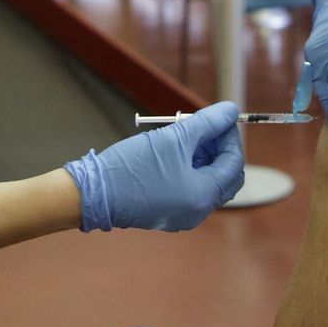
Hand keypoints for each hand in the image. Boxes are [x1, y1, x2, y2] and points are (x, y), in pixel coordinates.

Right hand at [63, 101, 245, 231]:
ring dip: (205, 157)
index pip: (233, 163)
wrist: (93, 194)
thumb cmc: (132, 166)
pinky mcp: (169, 213)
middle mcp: (198, 212)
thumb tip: (230, 110)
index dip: (230, 137)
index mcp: (202, 196)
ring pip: (208, 182)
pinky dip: (191, 170)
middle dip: (220, 148)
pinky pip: (191, 190)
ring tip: (189, 135)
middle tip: (208, 126)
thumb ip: (206, 123)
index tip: (221, 117)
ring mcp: (183, 216)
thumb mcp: (173, 138)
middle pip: (225, 176)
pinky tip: (178, 152)